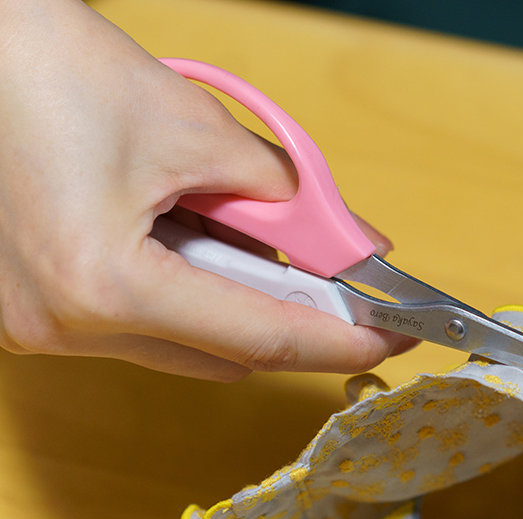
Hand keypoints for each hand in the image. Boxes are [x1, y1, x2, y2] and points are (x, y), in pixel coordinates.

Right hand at [0, 0, 415, 379]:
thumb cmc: (55, 70)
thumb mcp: (197, 131)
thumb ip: (289, 200)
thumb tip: (353, 244)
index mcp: (103, 287)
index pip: (259, 338)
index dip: (339, 338)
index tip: (392, 335)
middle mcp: (62, 327)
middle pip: (222, 351)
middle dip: (286, 309)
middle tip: (330, 268)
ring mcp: (36, 326)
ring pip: (180, 340)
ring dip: (229, 293)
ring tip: (233, 220)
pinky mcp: (28, 309)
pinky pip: (135, 321)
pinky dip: (180, 285)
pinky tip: (181, 228)